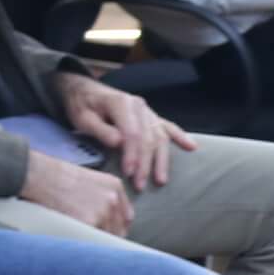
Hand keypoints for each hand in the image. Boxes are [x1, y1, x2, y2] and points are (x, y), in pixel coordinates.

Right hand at [16, 147, 132, 234]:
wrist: (42, 176)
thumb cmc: (57, 177)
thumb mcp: (89, 178)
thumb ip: (104, 195)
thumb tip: (109, 218)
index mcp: (114, 186)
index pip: (126, 216)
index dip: (117, 226)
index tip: (109, 231)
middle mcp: (112, 199)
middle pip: (119, 229)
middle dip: (107, 234)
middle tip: (93, 237)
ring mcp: (103, 211)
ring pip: (106, 236)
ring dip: (95, 239)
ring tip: (81, 236)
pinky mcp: (90, 222)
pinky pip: (94, 239)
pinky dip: (86, 241)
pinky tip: (76, 236)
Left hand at [52, 74, 193, 189]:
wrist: (83, 90)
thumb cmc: (81, 106)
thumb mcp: (82, 118)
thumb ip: (101, 130)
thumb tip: (119, 143)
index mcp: (121, 103)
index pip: (132, 133)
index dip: (132, 155)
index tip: (128, 173)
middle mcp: (139, 106)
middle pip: (148, 138)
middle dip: (145, 164)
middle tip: (140, 185)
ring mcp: (147, 111)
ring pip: (160, 136)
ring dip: (162, 160)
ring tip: (161, 180)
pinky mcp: (151, 116)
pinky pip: (168, 126)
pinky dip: (180, 136)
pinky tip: (192, 147)